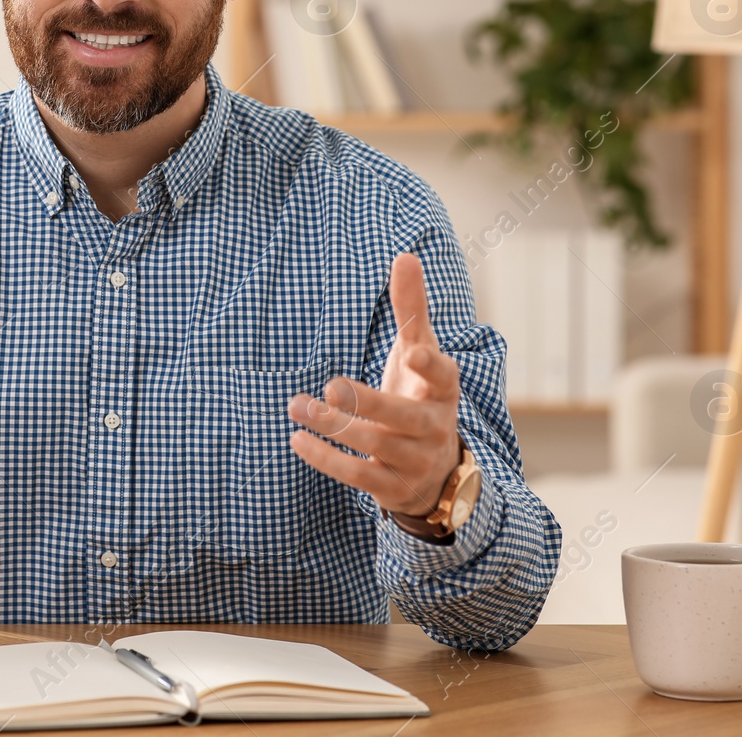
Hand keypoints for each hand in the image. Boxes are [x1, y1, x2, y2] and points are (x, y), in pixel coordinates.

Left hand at [287, 252, 461, 520]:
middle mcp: (434, 426)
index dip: (430, 364)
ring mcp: (415, 460)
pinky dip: (326, 459)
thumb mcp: (419, 353)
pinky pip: (358, 476)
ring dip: (334, 426)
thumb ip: (411, 310)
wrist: (437, 470)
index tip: (413, 351)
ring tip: (298, 406)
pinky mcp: (392, 487)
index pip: (444, 376)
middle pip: (402, 415)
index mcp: (442, 390)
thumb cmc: (421, 396)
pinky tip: (297, 440)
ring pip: (375, 445)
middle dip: (365, 402)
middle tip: (329, 386)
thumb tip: (405, 256)